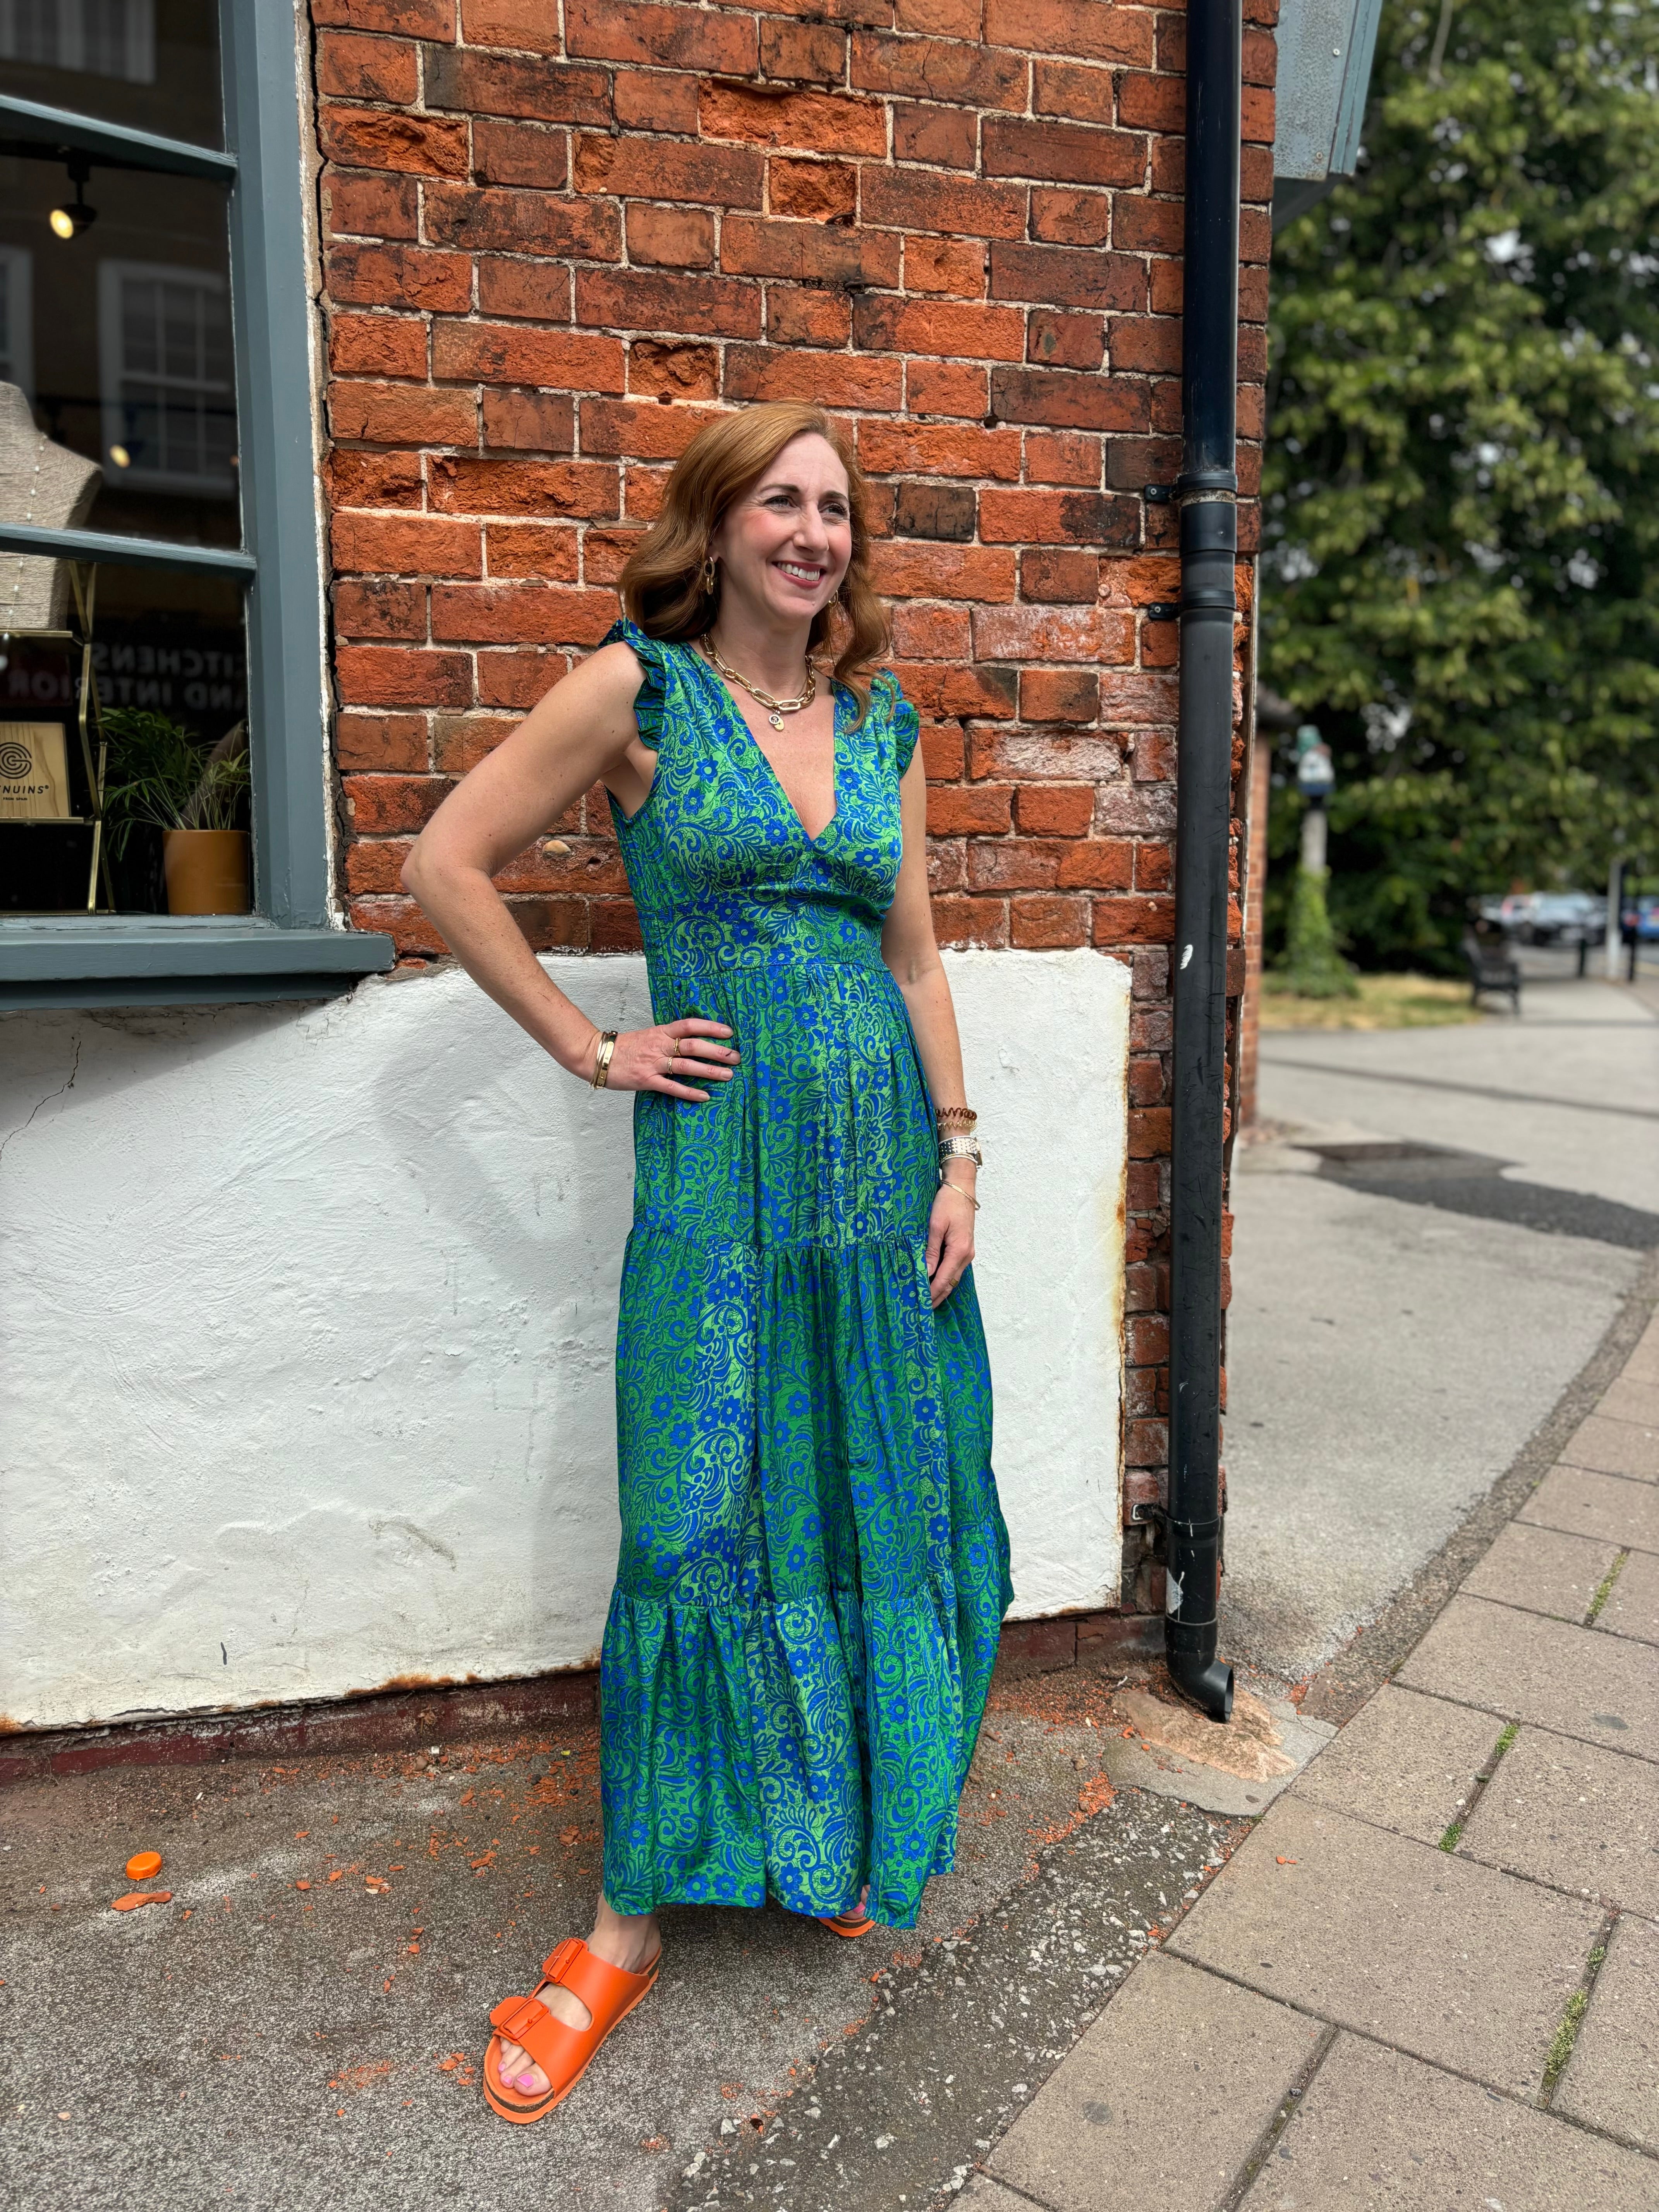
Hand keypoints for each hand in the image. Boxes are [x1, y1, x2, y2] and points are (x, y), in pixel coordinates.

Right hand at [592, 1017, 737, 1102]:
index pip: (689, 1025)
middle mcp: (659, 1046)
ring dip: (708, 1070)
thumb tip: (692, 1040)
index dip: (710, 1027)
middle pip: (692, 1045)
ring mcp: (653, 1063)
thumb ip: (668, 1038)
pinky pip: (671, 1087)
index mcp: (660, 1032)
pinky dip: (689, 1092)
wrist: (596, 1055)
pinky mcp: (646, 1080)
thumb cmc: (625, 1047)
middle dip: (717, 1051)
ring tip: (728, 1075)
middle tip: (736, 1057)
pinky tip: (704, 1096)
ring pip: (685, 1065)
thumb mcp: (648, 1035)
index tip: (729, 1032)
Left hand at [925, 1175, 975, 1307]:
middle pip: (950, 1283)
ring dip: (940, 1289)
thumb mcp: (935, 1225)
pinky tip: (934, 1282)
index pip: (943, 1280)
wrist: (962, 1188)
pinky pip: (954, 1269)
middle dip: (936, 1297)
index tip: (919, 1305)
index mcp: (959, 1251)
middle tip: (921, 1310)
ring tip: (926, 1300)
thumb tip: (925, 1272)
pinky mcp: (964, 1248)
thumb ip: (931, 1250)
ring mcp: (967, 1252)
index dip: (931, 1294)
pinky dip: (944, 1278)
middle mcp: (966, 1255)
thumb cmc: (947, 1203)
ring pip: (953, 1278)